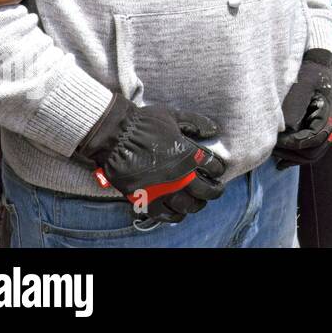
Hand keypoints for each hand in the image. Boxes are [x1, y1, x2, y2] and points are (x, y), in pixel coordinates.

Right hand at [75, 97, 225, 222]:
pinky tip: (179, 212)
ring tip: (199, 202)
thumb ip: (196, 123)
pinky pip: (164, 215)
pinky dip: (175, 216)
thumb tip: (214, 130)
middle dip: (214, 190)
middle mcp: (178, 176)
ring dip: (197, 204)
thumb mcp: (175, 116)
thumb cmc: (144, 123)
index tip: (217, 170)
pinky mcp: (145, 199)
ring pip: (187, 206)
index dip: (217, 168)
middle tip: (216, 189)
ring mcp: (161, 190)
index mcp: (188, 155)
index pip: (212, 167)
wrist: (114, 136)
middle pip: (205, 191)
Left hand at [273, 48, 331, 167]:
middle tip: (271, 149)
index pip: (313, 139)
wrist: (320, 66)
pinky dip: (296, 157)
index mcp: (330, 115)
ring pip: (312, 155)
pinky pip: (311, 150)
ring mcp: (328, 130)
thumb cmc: (310, 73)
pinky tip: (282, 161)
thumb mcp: (302, 85)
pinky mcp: (320, 131)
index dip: (293, 143)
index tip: (275, 140)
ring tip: (274, 156)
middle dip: (291, 153)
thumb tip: (285, 130)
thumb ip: (294, 106)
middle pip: (313, 152)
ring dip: (293, 158)